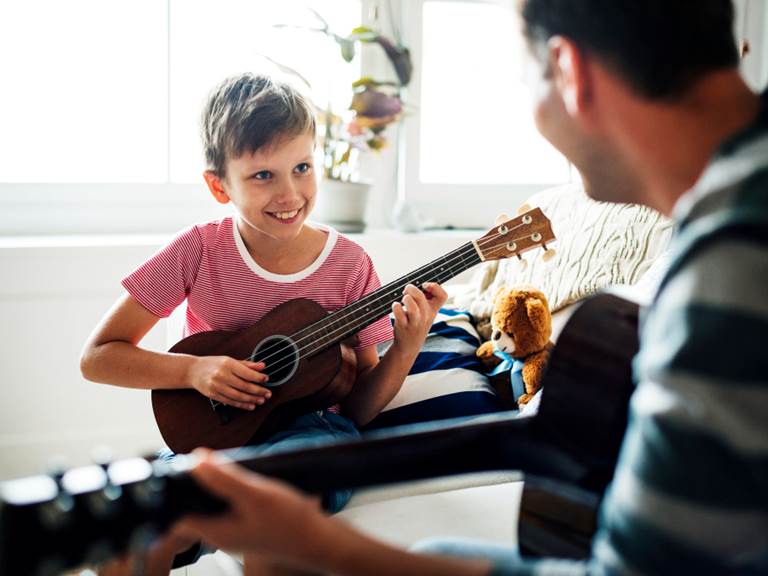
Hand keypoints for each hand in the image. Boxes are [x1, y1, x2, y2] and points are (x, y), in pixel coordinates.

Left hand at [171, 450, 330, 563]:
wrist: (319, 540)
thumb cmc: (290, 523)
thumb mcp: (255, 494)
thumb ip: (224, 479)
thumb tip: (196, 461)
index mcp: (215, 531)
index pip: (179, 511)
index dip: (179, 488)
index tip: (186, 466)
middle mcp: (222, 535)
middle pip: (197, 505)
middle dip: (201, 483)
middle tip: (211, 463)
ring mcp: (236, 532)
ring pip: (215, 505)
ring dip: (220, 485)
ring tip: (231, 469)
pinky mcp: (249, 527)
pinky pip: (232, 507)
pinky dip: (235, 492)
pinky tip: (249, 482)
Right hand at [186, 356, 270, 409]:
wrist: (193, 370)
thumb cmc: (213, 364)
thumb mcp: (230, 360)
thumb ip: (247, 364)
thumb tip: (262, 366)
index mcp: (227, 364)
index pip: (246, 372)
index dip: (258, 377)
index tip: (267, 379)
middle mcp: (221, 375)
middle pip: (243, 386)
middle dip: (258, 391)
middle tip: (267, 394)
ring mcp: (216, 386)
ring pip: (238, 396)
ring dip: (251, 399)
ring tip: (261, 400)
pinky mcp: (213, 395)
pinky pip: (230, 402)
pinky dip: (241, 405)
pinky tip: (250, 405)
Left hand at [391, 282, 446, 355]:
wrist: (409, 346)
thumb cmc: (416, 323)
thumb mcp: (426, 313)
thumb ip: (425, 299)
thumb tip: (417, 283)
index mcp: (433, 310)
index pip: (443, 296)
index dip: (435, 286)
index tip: (425, 286)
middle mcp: (426, 316)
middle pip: (422, 298)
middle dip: (412, 289)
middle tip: (406, 290)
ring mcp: (415, 322)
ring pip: (412, 308)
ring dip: (406, 299)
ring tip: (403, 299)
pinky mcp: (403, 326)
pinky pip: (399, 314)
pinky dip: (396, 307)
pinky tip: (396, 306)